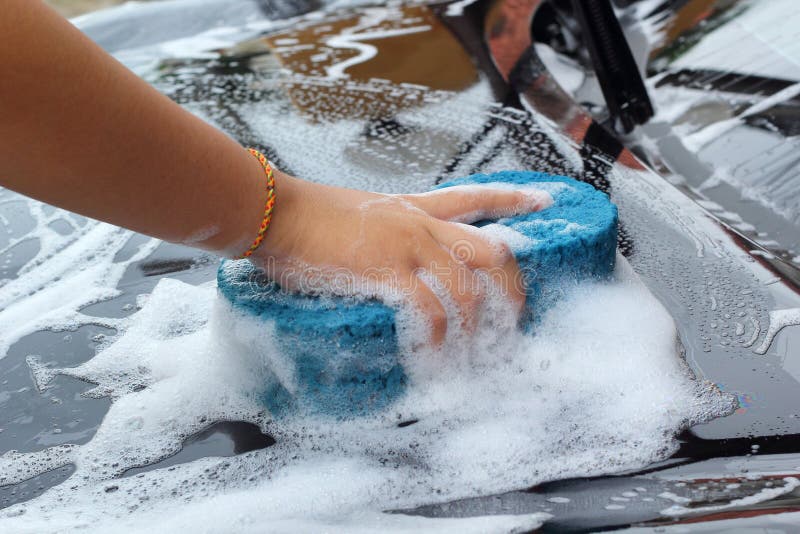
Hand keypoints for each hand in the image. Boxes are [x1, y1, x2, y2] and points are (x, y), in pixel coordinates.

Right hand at [247, 170, 550, 344]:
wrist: (275, 212)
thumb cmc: (306, 215)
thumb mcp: (357, 216)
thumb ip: (381, 233)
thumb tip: (383, 256)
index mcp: (413, 208)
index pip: (473, 196)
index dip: (512, 200)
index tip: (544, 202)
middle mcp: (419, 224)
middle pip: (490, 249)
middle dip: (513, 285)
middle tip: (517, 315)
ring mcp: (405, 247)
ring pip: (468, 286)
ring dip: (479, 324)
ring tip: (478, 352)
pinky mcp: (385, 271)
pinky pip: (430, 308)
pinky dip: (440, 335)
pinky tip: (438, 352)